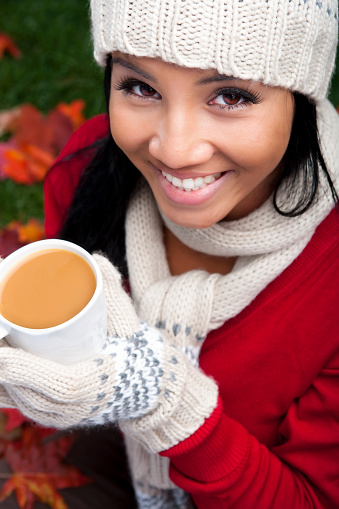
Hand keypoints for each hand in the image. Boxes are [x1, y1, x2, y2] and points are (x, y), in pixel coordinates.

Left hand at [0, 254, 217, 450]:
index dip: (26, 371)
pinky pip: (25, 409)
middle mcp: (79, 409)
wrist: (154, 392)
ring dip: (2, 381)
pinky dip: (6, 392)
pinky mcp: (59, 418)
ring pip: (22, 403)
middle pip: (30, 396)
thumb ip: (115, 292)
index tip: (0, 353)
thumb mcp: (132, 325)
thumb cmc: (142, 356)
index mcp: (100, 386)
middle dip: (4, 372)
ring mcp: (67, 418)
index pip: (58, 384)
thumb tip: (96, 259)